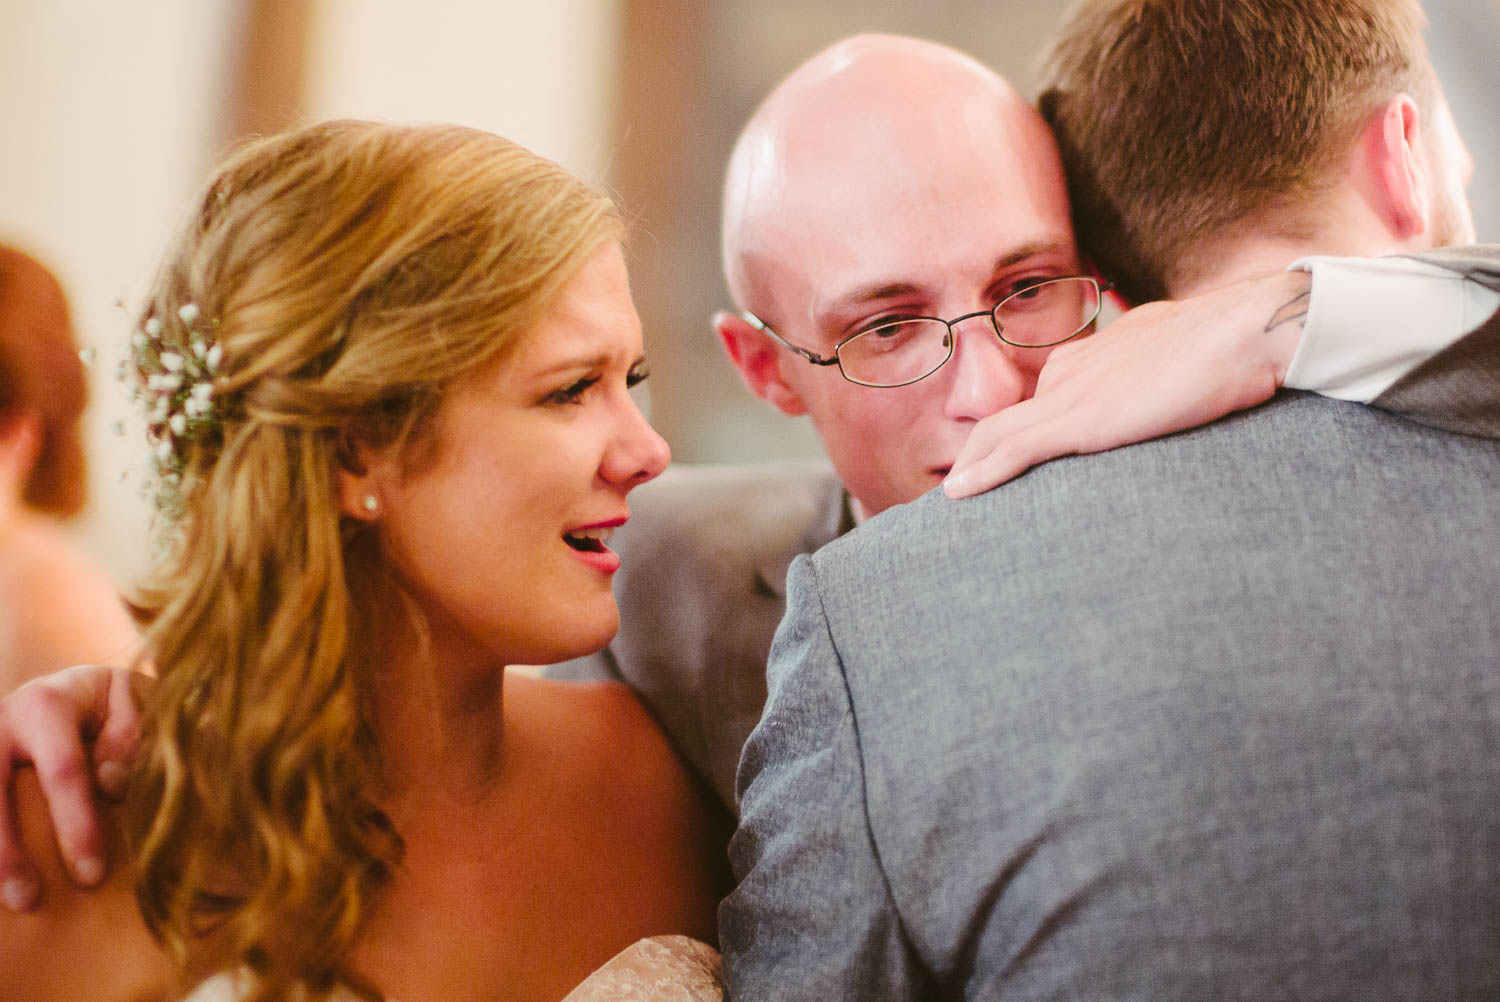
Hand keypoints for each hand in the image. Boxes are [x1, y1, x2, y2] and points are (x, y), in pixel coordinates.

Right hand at [0, 665, 144, 910]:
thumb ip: (129, 738)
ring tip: (9, 902)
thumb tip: (110, 783)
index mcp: (47, 704)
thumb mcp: (132, 702)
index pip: (62, 771)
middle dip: (8, 853)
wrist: (64, 686)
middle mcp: (1, 721)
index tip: (90, 877)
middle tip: (28, 902)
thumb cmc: (109, 703)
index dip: (76, 826)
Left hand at [944, 269, 1309, 496]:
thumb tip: (1161, 397)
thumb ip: (1156, 377)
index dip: (1013, 436)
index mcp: (1092, 356)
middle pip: (1009, 419)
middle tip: (960, 488)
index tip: (996, 462)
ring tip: (952, 499)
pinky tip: (959, 493)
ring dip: (969, 467)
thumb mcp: (1177, 359)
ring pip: (999, 435)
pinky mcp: (1081, 420)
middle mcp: (1071, 371)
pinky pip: (1015, 449)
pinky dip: (982, 472)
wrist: (1244, 331)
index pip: (1039, 401)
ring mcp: (1072, 394)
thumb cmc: (1227, 345)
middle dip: (978, 454)